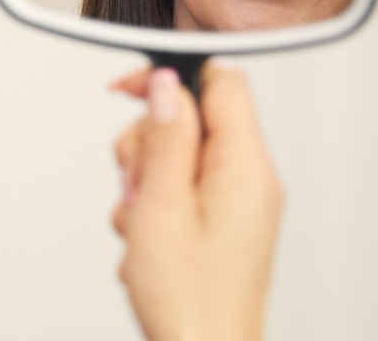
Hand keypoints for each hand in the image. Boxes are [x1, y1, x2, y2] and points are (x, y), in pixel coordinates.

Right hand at [111, 64, 283, 340]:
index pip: (220, 81)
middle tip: (138, 184)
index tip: (128, 90)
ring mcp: (236, 202)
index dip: (170, 76)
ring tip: (142, 222)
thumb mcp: (162, 207)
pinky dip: (153, 205)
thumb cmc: (190, 300)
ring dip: (145, 180)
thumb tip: (165, 84)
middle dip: (147, 143)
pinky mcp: (221, 221)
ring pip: (176, 154)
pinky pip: (179, 187)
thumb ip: (166, 137)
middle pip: (190, 118)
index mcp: (246, 165)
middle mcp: (249, 178)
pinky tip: (148, 240)